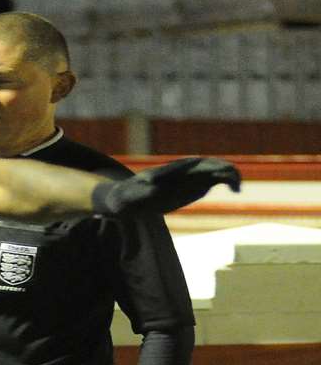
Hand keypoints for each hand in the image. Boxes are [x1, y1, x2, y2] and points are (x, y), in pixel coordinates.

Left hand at [92, 157, 241, 215]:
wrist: (128, 200)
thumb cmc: (127, 197)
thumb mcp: (130, 196)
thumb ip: (140, 191)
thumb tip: (152, 186)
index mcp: (171, 170)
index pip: (192, 164)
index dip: (206, 168)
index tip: (218, 175)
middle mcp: (184, 171)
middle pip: (210, 164)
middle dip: (224, 169)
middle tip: (235, 182)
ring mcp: (191, 177)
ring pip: (216, 170)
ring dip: (230, 175)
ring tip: (237, 187)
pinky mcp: (196, 186)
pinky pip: (216, 180)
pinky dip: (228, 182)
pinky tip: (235, 190)